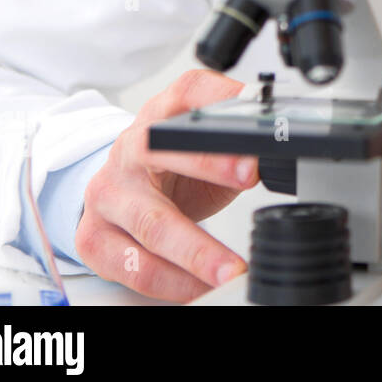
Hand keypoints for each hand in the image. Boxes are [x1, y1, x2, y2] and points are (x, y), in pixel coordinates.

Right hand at [75, 69, 258, 300]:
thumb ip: (242, 142)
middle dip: (209, 165)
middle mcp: (129, 149)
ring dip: (196, 252)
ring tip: (231, 270)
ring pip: (151, 222)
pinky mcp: (94, 237)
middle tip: (252, 178)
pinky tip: (199, 288)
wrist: (121, 191)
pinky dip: (172, 283)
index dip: (221, 102)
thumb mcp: (211, 147)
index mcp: (162, 114)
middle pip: (160, 149)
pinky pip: (134, 266)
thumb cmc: (174, 167)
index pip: (189, 93)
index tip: (254, 120)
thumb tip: (287, 149)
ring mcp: (108, 193)